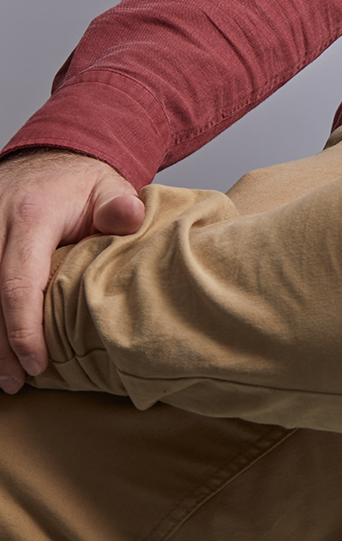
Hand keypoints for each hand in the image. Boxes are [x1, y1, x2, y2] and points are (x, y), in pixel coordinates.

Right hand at [0, 149, 145, 389]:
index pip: (19, 282)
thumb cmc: (81, 183)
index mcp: (31, 215)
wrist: (49, 157)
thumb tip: (131, 217)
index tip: (38, 364)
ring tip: (1, 375)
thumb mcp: (108, 186)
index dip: (24, 329)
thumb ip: (119, 205)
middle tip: (14, 383)